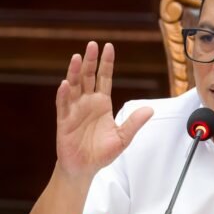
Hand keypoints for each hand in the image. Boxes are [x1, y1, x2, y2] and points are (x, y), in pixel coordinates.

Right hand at [55, 42, 152, 177]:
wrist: (84, 168)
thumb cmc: (101, 152)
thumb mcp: (123, 137)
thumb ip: (134, 123)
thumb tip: (150, 110)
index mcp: (102, 103)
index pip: (104, 78)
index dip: (106, 63)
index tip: (108, 47)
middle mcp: (87, 102)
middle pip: (88, 77)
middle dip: (90, 61)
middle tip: (92, 45)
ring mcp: (75, 110)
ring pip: (74, 86)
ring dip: (75, 72)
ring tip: (77, 58)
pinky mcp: (64, 121)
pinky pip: (63, 105)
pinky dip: (63, 94)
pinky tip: (65, 84)